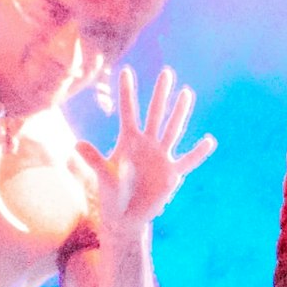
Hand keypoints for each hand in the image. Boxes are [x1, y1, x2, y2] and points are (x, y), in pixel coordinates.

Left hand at [78, 64, 214, 239]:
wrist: (126, 217)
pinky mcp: (172, 174)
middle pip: (154, 114)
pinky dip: (198, 152)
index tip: (126, 69)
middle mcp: (146, 144)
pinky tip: (209, 140)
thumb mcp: (103, 176)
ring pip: (172, 129)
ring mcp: (161, 156)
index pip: (128, 111)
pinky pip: (188, 161)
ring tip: (187, 93)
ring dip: (180, 112)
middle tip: (167, 72)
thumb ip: (95, 160)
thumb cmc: (112, 195)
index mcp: (128, 141)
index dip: (126, 91)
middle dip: (160, 94)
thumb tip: (77, 144)